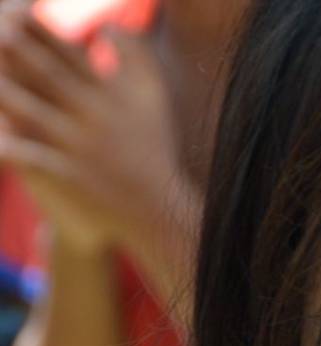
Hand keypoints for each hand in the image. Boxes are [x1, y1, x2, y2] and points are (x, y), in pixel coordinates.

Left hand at [0, 8, 178, 250]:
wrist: (159, 205)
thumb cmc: (152, 144)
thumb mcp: (153, 96)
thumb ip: (136, 55)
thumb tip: (107, 23)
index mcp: (108, 93)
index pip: (67, 51)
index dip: (37, 27)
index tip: (15, 10)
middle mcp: (93, 116)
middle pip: (46, 74)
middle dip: (16, 49)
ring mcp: (80, 147)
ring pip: (30, 113)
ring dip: (4, 94)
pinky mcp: (71, 175)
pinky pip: (34, 159)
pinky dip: (12, 150)